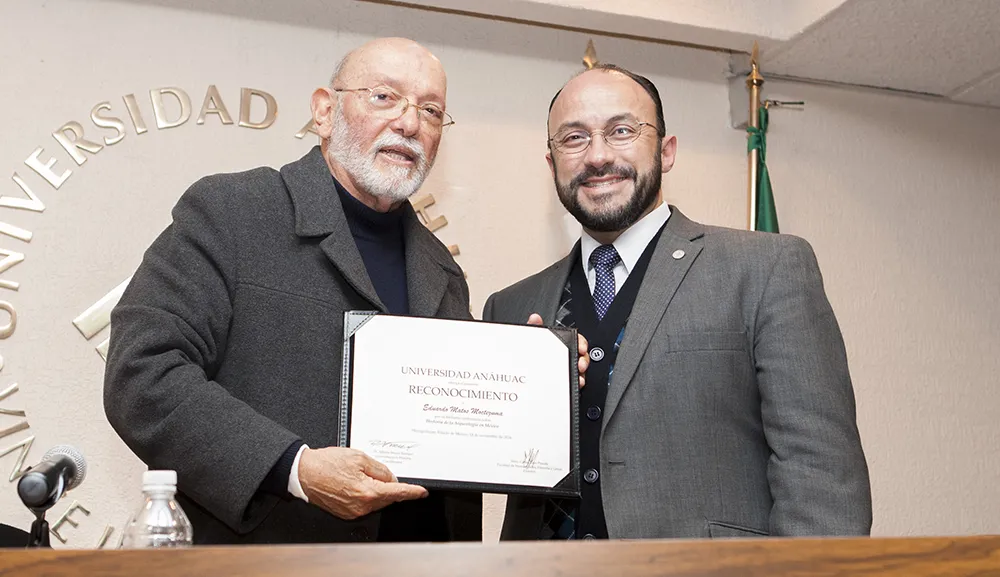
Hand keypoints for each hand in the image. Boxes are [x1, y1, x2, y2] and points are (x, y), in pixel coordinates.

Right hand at [297, 447, 427, 519]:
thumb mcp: (359, 457)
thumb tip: (391, 479)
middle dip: (390, 486)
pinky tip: (355, 483)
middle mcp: (361, 506)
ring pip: (377, 501)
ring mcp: (354, 512)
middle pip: (388, 497)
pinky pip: (365, 505)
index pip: (397, 492)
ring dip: (377, 490)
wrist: (304, 473)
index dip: (412, 492)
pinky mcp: (347, 513)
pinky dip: (367, 495)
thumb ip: (380, 469)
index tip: (422, 492)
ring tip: (361, 475)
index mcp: (367, 492)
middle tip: (379, 473)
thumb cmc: (326, 464)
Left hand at [527, 313, 588, 387]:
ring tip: (579, 378)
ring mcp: (566, 370)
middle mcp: (565, 357)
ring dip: (582, 374)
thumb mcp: (529, 342)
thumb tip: (535, 317)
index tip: (581, 348)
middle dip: (584, 360)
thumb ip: (532, 330)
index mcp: (559, 344)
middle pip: (581, 356)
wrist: (519, 379)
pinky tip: (577, 384)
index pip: (575, 340)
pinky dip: (578, 383)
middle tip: (580, 365)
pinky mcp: (565, 383)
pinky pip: (576, 382)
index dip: (580, 342)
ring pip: (581, 370)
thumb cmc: (526, 357)